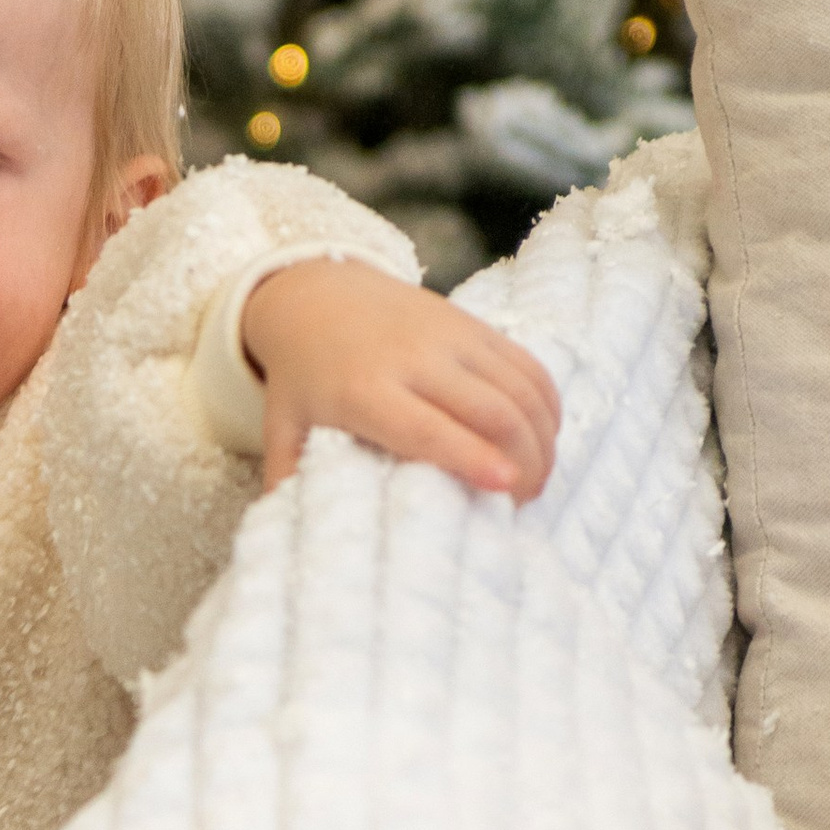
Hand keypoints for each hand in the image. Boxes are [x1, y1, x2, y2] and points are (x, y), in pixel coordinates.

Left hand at [241, 254, 559, 500]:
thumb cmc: (303, 377)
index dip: (470, 456)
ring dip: (541, 440)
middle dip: (524, 461)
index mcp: (363, 391)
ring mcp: (450, 337)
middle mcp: (413, 359)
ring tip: (537, 481)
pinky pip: (528, 367)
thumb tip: (286, 536)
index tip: (505, 485)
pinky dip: (547, 406)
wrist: (318, 294)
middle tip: (524, 503)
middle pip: (490, 411)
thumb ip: (287, 478)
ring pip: (519, 389)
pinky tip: (544, 440)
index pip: (426, 427)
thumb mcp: (283, 425)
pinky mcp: (475, 325)